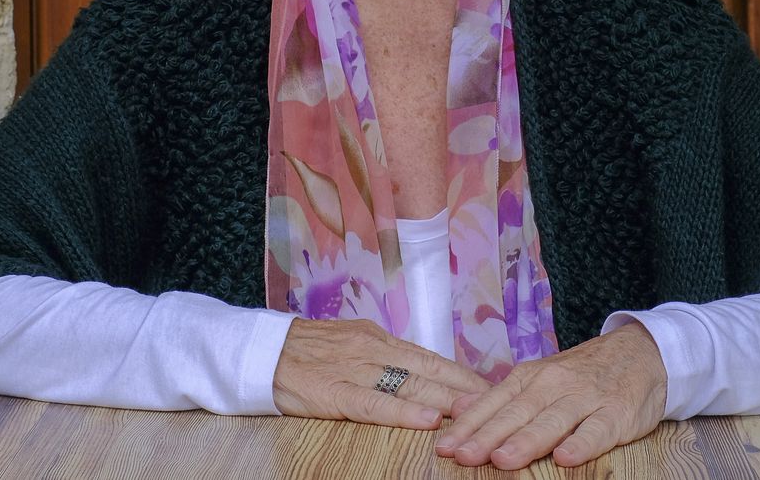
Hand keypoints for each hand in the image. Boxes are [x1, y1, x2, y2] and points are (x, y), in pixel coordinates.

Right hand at [271, 318, 491, 429]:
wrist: (259, 352)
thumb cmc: (303, 352)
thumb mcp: (349, 343)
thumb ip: (382, 356)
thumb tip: (420, 372)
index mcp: (378, 338)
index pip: (430, 358)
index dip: (462, 374)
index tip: (493, 387)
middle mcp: (373, 349)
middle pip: (429, 371)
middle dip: (465, 388)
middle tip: (500, 401)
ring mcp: (355, 369)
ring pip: (411, 386)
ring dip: (448, 400)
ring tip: (479, 411)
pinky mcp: (336, 392)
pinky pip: (376, 404)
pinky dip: (405, 413)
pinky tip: (429, 420)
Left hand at [434, 322, 667, 469]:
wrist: (640, 353)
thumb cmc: (582, 374)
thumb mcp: (538, 378)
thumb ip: (501, 397)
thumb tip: (458, 408)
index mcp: (531, 378)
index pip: (494, 404)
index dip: (469, 426)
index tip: (445, 446)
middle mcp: (554, 384)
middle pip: (517, 413)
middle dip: (488, 436)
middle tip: (463, 456)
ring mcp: (586, 398)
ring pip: (552, 421)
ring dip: (527, 441)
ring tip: (503, 459)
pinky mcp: (616, 412)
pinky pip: (597, 429)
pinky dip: (581, 443)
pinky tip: (566, 457)